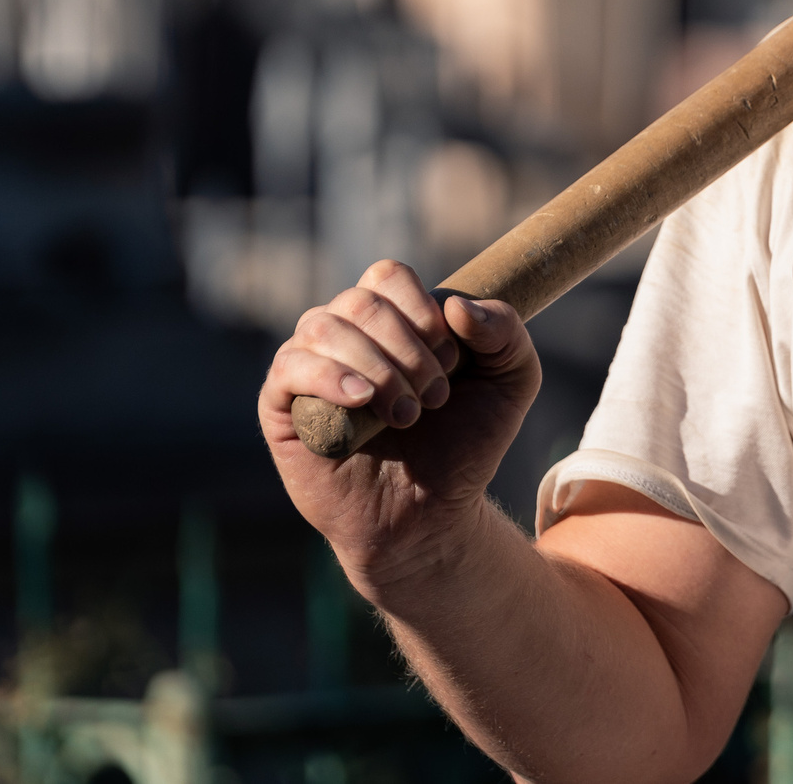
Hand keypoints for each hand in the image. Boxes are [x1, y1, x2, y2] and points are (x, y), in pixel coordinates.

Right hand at [259, 259, 542, 594]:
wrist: (430, 516)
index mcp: (390, 318)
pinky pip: (289, 367)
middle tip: (435, 398)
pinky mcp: (281, 407)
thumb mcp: (512, 382)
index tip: (454, 360)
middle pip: (360, 301)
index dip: (422, 311)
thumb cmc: (464, 445)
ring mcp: (308, 367)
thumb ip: (506, 331)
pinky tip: (362, 401)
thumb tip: (455, 305)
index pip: (389, 276)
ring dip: (377, 367)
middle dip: (408, 349)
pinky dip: (328, 377)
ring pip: (323, 327)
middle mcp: (343, 334)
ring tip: (406, 414)